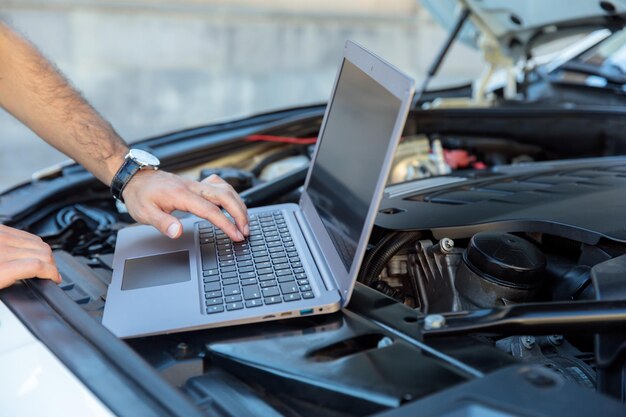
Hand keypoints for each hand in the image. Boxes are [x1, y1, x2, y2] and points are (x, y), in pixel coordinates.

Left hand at [0, 225, 61, 289]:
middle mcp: (2, 249)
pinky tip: (32, 251)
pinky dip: (35, 244)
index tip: (55, 279)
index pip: (37, 266)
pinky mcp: (1, 229)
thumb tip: (28, 281)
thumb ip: (10, 282)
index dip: (52, 273)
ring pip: (39, 242)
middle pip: (43, 253)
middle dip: (52, 265)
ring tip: (43, 263)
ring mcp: (2, 236)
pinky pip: (27, 234)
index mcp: (0, 269)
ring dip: (46, 254)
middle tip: (50, 274)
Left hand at [122, 170, 248, 240]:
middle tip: (246, 230)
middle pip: (225, 196)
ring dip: (238, 204)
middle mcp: (192, 187)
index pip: (211, 210)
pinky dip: (231, 194)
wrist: (135, 178)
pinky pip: (220, 185)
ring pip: (226, 189)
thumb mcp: (145, 213)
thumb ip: (163, 223)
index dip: (227, 224)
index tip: (236, 235)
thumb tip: (177, 233)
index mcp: (182, 195)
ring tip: (244, 221)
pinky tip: (233, 203)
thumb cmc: (140, 195)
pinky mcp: (196, 184)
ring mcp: (196, 184)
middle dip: (240, 214)